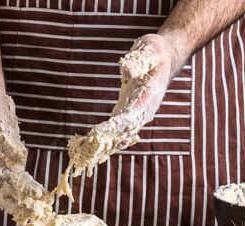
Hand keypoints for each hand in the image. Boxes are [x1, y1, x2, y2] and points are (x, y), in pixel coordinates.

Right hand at [0, 87, 52, 223]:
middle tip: (38, 211)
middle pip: (0, 189)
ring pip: (4, 192)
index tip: (35, 193)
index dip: (17, 185)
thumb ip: (1, 135)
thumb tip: (15, 156)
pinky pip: (11, 185)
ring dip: (20, 203)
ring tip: (37, 214)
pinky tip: (34, 204)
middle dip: (19, 201)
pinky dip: (22, 195)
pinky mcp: (3, 167)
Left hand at [64, 34, 175, 180]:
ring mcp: (134, 116)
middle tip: (83, 151)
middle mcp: (142, 113)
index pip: (130, 117)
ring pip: (117, 137)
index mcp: (148, 100)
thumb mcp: (150, 50)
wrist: (164, 58)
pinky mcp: (125, 115)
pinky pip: (114, 132)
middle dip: (104, 143)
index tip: (98, 134)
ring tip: (80, 156)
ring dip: (100, 147)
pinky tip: (85, 148)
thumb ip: (140, 60)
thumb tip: (125, 68)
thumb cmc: (156, 53)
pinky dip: (101, 141)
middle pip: (122, 134)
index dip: (114, 127)